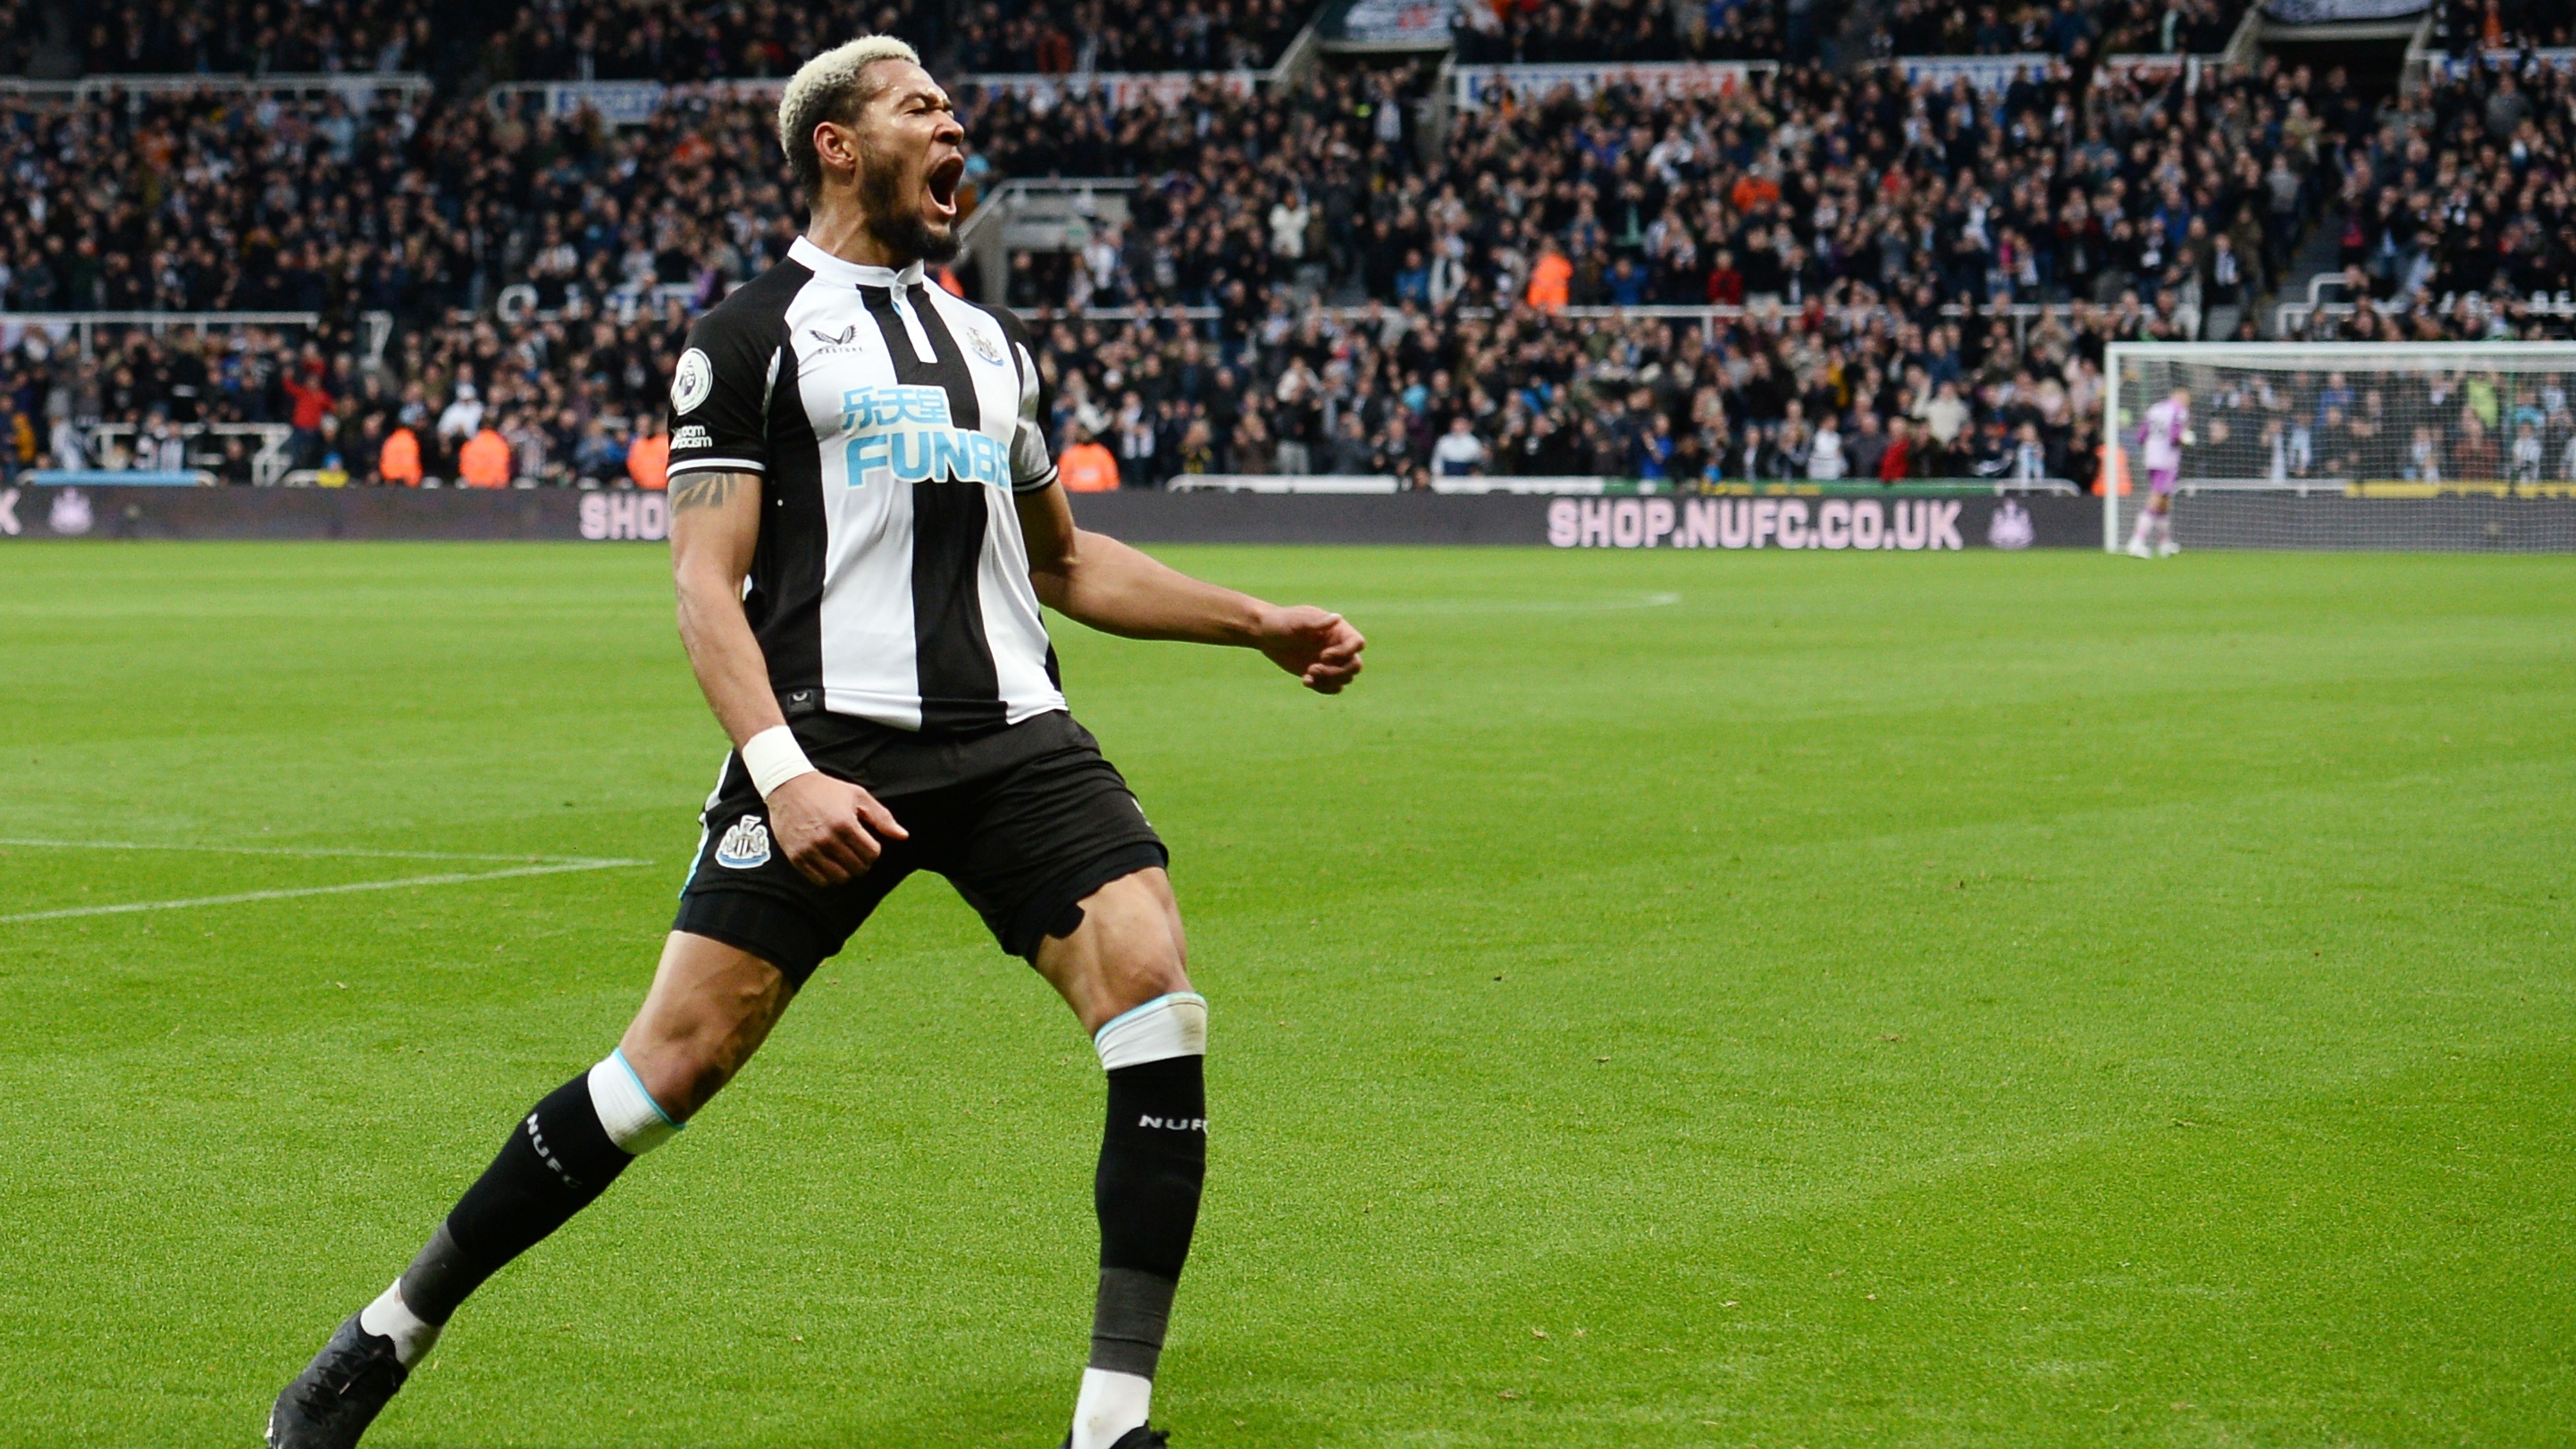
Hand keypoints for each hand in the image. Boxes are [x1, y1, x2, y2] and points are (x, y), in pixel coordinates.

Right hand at [764, 772, 907, 885]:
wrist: (788, 786)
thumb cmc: (827, 790)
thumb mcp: (858, 796)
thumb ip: (882, 818)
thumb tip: (903, 836)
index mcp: (845, 824)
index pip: (872, 854)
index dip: (874, 850)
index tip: (866, 841)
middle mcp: (827, 839)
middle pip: (858, 868)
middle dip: (862, 861)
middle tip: (855, 850)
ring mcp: (810, 850)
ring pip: (841, 878)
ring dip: (847, 871)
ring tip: (843, 857)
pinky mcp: (796, 857)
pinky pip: (820, 881)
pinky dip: (829, 876)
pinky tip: (829, 862)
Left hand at [1256, 605, 1365, 693]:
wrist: (1265, 635)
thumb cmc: (1280, 622)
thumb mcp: (1296, 620)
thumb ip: (1316, 622)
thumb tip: (1338, 618)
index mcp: (1337, 629)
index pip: (1357, 643)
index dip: (1345, 653)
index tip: (1323, 655)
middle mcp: (1337, 646)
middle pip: (1355, 665)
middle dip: (1337, 671)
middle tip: (1313, 668)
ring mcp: (1330, 662)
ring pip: (1346, 678)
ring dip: (1329, 680)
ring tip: (1308, 674)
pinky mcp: (1320, 674)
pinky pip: (1333, 687)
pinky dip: (1322, 688)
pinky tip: (1305, 680)